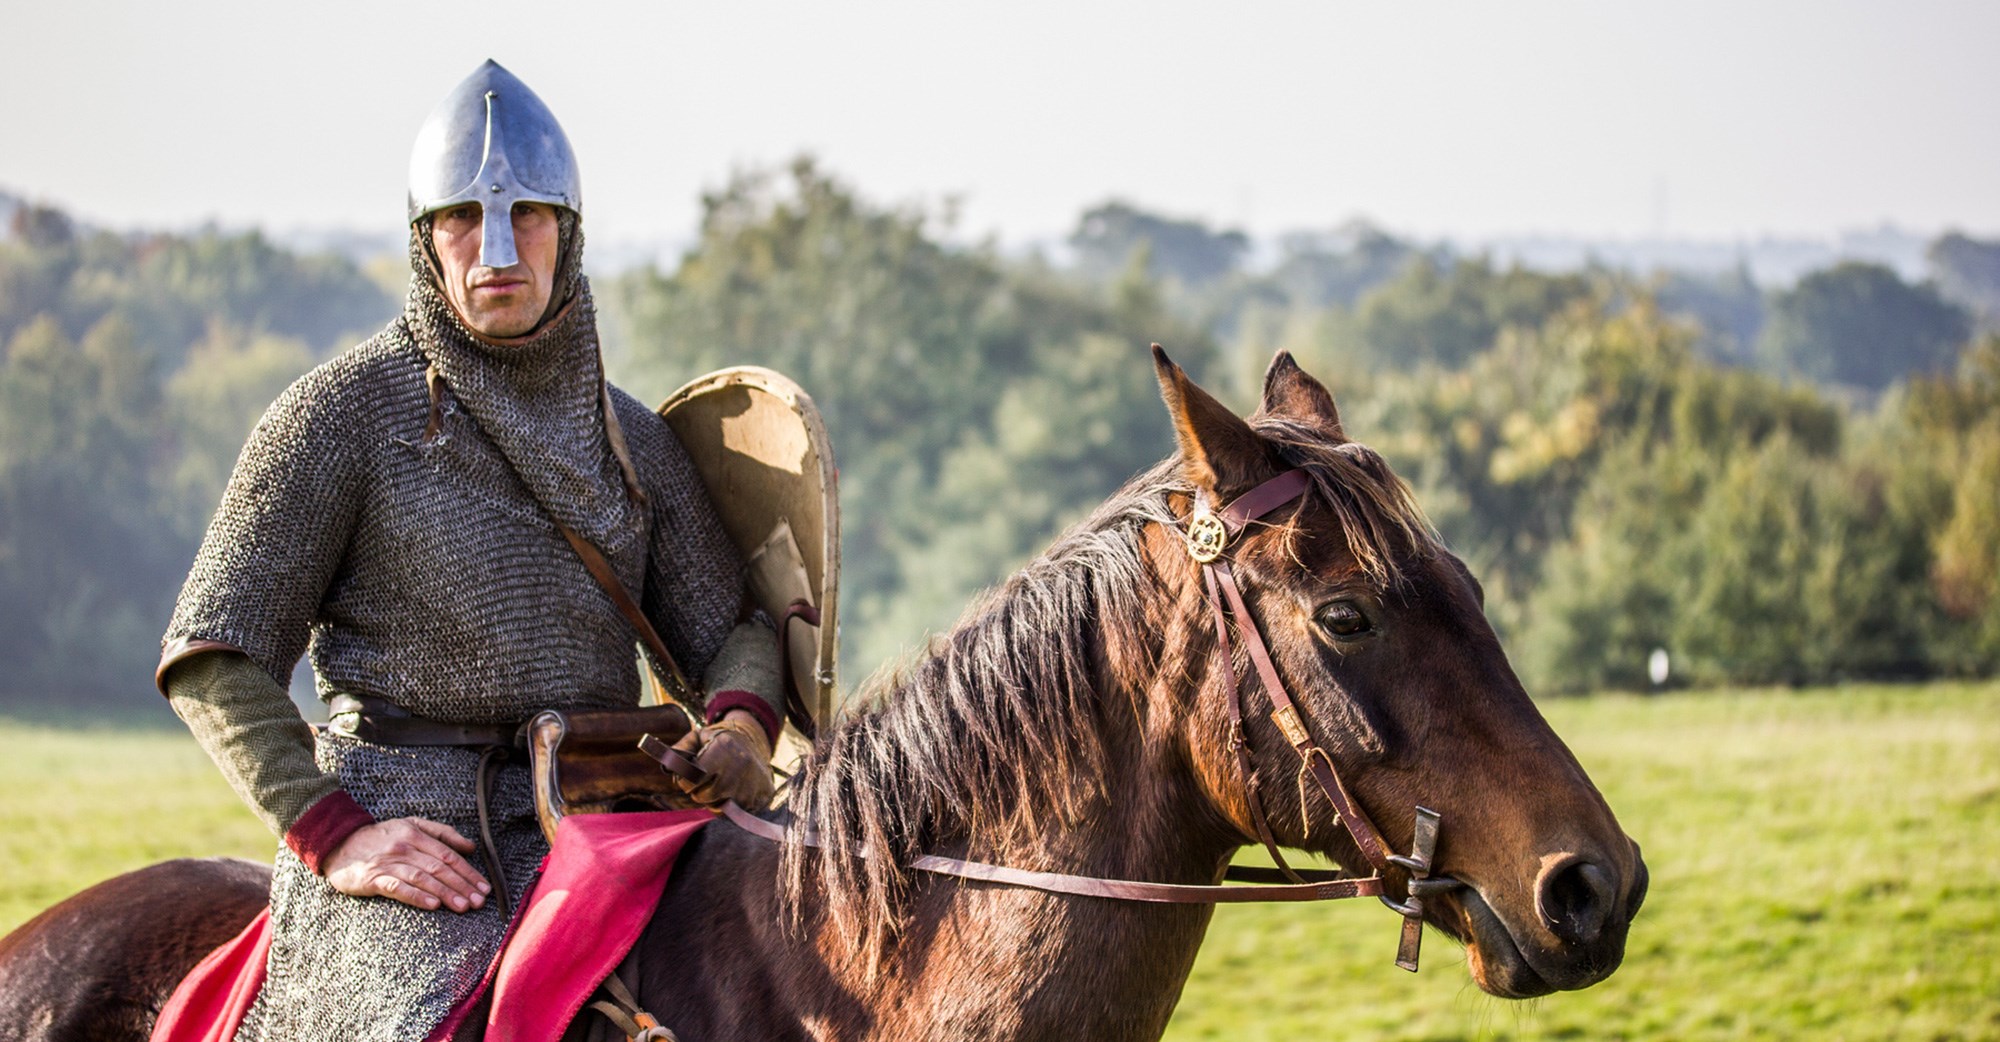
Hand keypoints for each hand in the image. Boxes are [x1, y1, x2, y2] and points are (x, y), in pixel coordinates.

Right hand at [323, 816, 491, 911]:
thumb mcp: (412, 825)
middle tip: (479, 901)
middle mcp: (405, 848)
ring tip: (463, 906)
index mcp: (416, 834)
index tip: (484, 887)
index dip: (468, 872)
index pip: (448, 855)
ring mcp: (389, 863)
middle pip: (439, 868)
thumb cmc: (382, 837)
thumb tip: (471, 847)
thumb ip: (442, 833)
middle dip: (462, 885)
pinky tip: (433, 906)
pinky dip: (417, 896)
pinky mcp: (373, 879)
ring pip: (423, 878)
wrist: (339, 844)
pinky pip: (399, 888)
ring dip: (445, 893)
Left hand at [669, 709, 774, 810]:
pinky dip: (728, 807)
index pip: (693, 779)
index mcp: (723, 748)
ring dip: (713, 801)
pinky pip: (735, 813)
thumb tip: (666, 766)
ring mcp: (751, 783)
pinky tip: (731, 793)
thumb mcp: (700, 736)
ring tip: (718, 787)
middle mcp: (739, 767)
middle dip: (699, 793)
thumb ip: (681, 748)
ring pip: (719, 807)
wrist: (755, 744)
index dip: (686, 782)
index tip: (688, 778)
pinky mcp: (760, 797)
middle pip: (705, 796)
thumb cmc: (720, 742)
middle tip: (703, 783)